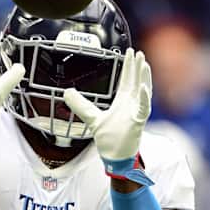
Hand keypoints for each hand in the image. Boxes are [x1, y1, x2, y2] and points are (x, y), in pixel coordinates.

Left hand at [63, 48, 151, 162]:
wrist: (114, 157)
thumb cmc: (109, 139)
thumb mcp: (91, 118)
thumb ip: (80, 104)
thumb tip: (66, 93)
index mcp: (122, 102)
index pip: (126, 80)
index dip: (128, 66)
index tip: (130, 53)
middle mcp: (131, 105)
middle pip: (135, 81)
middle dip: (137, 67)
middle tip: (138, 52)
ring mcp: (136, 112)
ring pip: (143, 91)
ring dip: (144, 77)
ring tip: (144, 64)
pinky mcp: (138, 122)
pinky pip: (143, 108)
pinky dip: (143, 98)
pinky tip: (142, 87)